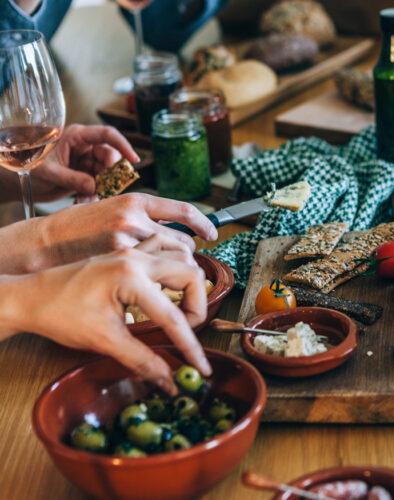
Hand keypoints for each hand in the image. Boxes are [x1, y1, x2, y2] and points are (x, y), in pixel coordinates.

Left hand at [0, 241, 210, 393]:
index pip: (174, 316)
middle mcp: (136, 258)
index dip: (191, 346)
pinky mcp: (127, 253)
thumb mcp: (103, 341)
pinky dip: (175, 264)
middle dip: (196, 306)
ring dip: (189, 283)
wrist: (29, 298)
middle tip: (186, 330)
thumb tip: (169, 380)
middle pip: (192, 275)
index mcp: (131, 277)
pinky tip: (169, 283)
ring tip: (179, 309)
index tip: (201, 366)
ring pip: (182, 257)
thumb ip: (141, 359)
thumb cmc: (59, 314)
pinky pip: (164, 248)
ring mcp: (133, 251)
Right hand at [13, 193, 216, 272]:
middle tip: (182, 268)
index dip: (204, 222)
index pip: (183, 210)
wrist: (44, 243)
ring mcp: (127, 240)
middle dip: (186, 257)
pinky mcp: (119, 263)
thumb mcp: (110, 210)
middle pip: (183, 242)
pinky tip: (149, 287)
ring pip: (171, 262)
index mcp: (134, 201)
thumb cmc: (76, 229)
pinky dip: (157, 285)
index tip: (212, 232)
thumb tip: (170, 231)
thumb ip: (139, 218)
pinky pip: (154, 277)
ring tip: (165, 278)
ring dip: (174, 272)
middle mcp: (134, 218)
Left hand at [30, 124, 139, 200]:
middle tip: (103, 189)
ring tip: (86, 199)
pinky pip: (99, 184)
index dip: (123, 145)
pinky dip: (94, 195)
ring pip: (107, 173)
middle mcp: (85, 147)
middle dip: (110, 174)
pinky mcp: (85, 175)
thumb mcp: (49, 172)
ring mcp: (86, 162)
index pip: (107, 135)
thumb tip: (95, 186)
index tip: (133, 160)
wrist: (17, 180)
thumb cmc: (28, 166)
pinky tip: (82, 201)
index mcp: (76, 137)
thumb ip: (72, 178)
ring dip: (101, 188)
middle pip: (111, 157)